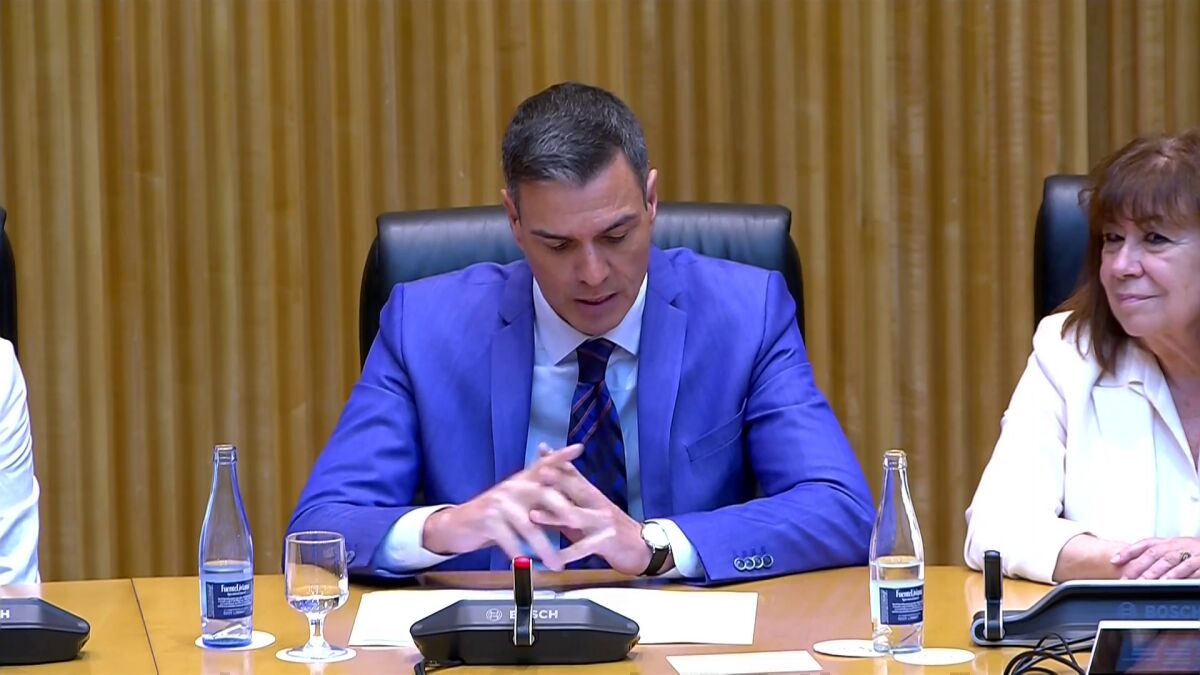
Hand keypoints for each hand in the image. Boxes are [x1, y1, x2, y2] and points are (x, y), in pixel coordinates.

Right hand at [421, 443, 583, 569]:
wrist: (458, 525)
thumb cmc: (495, 517)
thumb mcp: (517, 504)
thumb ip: (541, 503)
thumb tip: (572, 512)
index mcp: (523, 481)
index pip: (544, 465)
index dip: (560, 457)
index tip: (578, 448)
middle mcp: (513, 487)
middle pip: (544, 494)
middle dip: (563, 509)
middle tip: (578, 522)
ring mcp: (500, 502)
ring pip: (529, 526)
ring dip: (544, 548)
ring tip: (556, 563)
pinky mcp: (488, 519)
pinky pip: (509, 539)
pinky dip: (519, 555)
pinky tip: (526, 566)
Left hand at [527, 448, 657, 575]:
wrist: (642, 548)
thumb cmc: (610, 533)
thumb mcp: (586, 520)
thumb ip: (563, 513)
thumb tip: (536, 505)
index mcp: (594, 496)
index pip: (575, 475)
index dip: (559, 462)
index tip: (543, 449)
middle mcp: (599, 505)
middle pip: (577, 489)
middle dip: (558, 480)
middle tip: (540, 471)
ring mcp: (604, 522)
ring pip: (577, 517)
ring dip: (554, 516)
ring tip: (533, 515)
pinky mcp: (607, 541)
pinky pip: (584, 547)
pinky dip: (568, 553)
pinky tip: (555, 558)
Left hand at [1111, 537, 1199, 578]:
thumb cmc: (1198, 552)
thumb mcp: (1177, 550)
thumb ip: (1159, 556)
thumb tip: (1134, 564)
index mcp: (1170, 542)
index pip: (1145, 543)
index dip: (1128, 551)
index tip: (1114, 560)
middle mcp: (1177, 545)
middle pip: (1153, 553)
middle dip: (1138, 566)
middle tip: (1127, 578)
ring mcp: (1190, 552)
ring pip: (1168, 560)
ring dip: (1154, 572)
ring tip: (1143, 582)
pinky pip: (1188, 567)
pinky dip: (1177, 574)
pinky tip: (1168, 581)